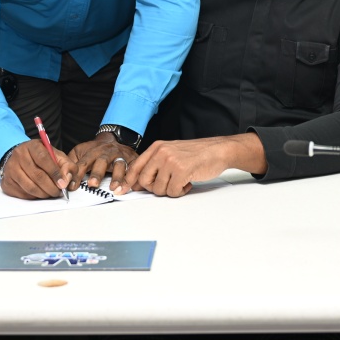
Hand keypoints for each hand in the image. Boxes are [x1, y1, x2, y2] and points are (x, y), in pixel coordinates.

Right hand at [0, 139, 70, 199]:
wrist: (21, 159)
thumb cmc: (42, 158)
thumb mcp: (56, 156)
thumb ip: (66, 166)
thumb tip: (67, 180)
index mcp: (32, 146)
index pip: (44, 159)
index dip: (55, 173)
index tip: (63, 184)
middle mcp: (19, 155)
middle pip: (37, 175)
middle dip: (51, 187)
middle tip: (59, 192)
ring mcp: (10, 169)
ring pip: (30, 187)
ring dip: (44, 194)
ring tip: (51, 193)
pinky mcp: (6, 182)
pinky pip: (23, 194)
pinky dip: (34, 196)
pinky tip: (40, 192)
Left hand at [67, 133, 137, 193]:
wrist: (115, 138)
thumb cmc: (96, 150)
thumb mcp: (81, 151)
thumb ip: (72, 161)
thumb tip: (62, 173)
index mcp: (93, 151)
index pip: (83, 163)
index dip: (78, 174)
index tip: (72, 186)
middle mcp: (107, 153)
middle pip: (102, 162)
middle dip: (97, 173)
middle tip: (92, 184)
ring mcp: (120, 156)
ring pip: (120, 165)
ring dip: (117, 177)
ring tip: (113, 188)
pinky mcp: (132, 160)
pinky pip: (133, 169)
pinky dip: (131, 179)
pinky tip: (127, 187)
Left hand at [124, 137, 242, 196]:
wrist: (218, 150)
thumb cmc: (196, 153)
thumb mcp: (171, 152)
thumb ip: (154, 165)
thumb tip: (138, 183)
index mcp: (156, 147)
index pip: (135, 167)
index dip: (128, 181)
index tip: (121, 190)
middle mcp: (161, 152)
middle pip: (144, 181)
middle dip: (154, 188)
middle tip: (167, 184)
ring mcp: (171, 161)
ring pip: (158, 189)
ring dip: (170, 190)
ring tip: (181, 180)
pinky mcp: (181, 171)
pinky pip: (173, 192)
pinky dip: (180, 192)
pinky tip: (188, 182)